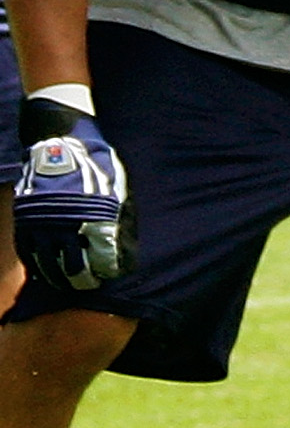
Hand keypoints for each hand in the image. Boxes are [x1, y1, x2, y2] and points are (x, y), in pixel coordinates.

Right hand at [14, 100, 132, 291]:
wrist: (61, 143)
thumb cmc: (96, 166)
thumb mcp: (116, 189)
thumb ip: (119, 216)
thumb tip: (126, 242)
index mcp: (95, 218)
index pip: (103, 258)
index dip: (106, 270)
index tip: (109, 275)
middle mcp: (68, 225)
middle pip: (74, 267)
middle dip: (83, 279)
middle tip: (89, 283)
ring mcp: (43, 224)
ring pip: (49, 264)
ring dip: (59, 277)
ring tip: (67, 283)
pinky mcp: (25, 220)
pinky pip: (28, 252)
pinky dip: (36, 265)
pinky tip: (44, 271)